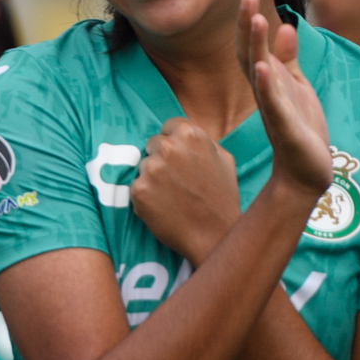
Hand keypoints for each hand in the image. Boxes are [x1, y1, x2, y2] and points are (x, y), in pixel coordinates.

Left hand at [131, 119, 239, 263]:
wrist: (214, 234)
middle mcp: (168, 147)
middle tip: (177, 178)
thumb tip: (182, 133)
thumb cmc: (222, 197)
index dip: (174, 140)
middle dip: (161, 156)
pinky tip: (163, 205)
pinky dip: (146, 194)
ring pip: (143, 165)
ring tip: (173, 194)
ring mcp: (151, 168)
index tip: (180, 156)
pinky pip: (137, 186)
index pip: (169, 126)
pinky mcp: (138, 190)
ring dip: (153, 176)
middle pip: (153, 143)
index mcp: (191, 134)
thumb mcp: (223, 159)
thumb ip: (201, 141)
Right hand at [237, 0, 332, 200]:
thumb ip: (288, 58)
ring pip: (259, 74)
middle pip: (250, 54)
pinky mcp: (284, 126)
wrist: (303, 170)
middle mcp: (265, 92)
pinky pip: (272, 103)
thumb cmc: (298, 127)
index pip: (253, 47)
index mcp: (267, 82)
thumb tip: (284, 26)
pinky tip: (263, 67)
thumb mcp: (295, 85)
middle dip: (249, 26)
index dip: (250, 22)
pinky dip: (266, 85)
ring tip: (258, 21)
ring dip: (257, 47)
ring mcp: (272, 108)